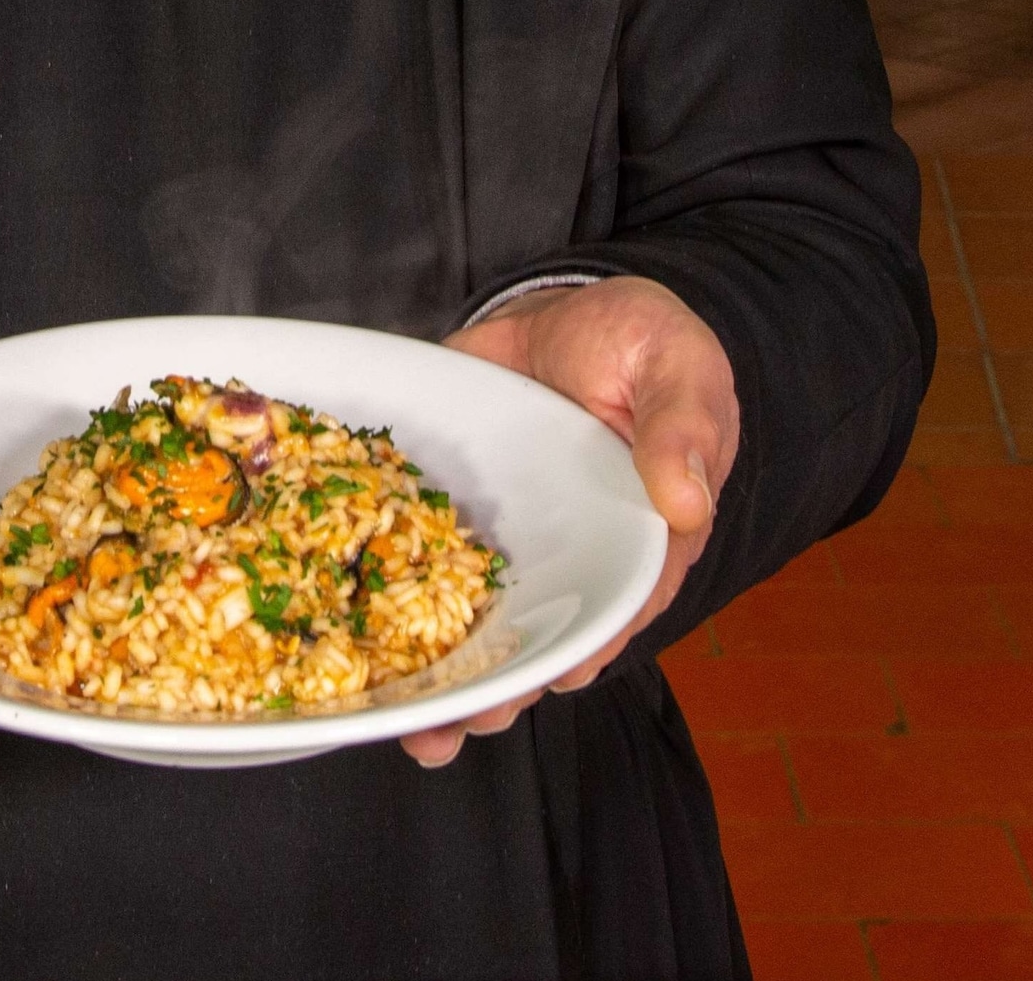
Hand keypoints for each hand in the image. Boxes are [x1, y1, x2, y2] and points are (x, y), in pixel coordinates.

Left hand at [401, 275, 738, 768]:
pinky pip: (415, 554)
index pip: (614, 611)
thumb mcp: (678, 369)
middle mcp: (567, 555)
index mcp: (637, 541)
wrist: (566, 306)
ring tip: (398, 721)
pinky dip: (381, 594)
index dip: (578, 649)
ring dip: (437, 673)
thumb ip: (681, 429)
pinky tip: (347, 635)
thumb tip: (684, 502)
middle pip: (536, 640)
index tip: (549, 680)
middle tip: (449, 727)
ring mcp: (506, 538)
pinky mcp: (450, 506)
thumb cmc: (645, 343)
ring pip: (472, 620)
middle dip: (496, 690)